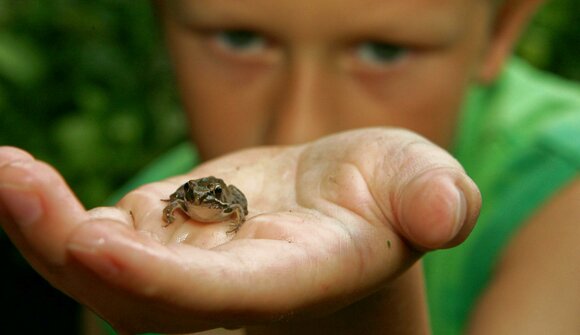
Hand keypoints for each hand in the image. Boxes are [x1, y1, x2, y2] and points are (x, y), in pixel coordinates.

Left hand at [0, 128, 479, 333]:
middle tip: (13, 180)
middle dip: (70, 250)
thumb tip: (442, 209)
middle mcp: (230, 292)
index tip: (96, 245)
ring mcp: (186, 270)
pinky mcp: (159, 241)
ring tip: (5, 169)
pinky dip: (49, 210)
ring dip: (42, 225)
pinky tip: (20, 174)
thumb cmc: (383, 193)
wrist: (340, 207)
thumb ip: (429, 196)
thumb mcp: (418, 180)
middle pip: (142, 297)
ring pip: (102, 269)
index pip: (228, 298)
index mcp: (296, 279)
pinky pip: (94, 237)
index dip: (168, 282)